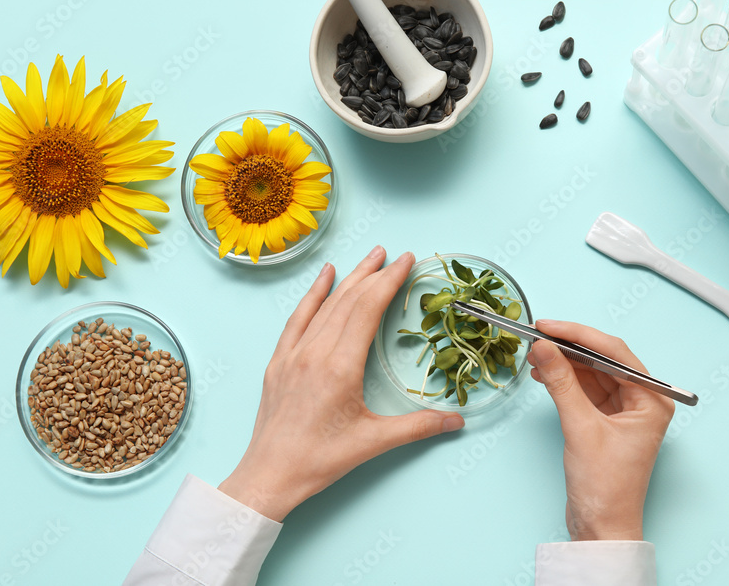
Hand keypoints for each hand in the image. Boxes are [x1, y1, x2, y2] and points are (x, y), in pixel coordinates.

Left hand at [218, 247, 464, 520]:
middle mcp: (314, 353)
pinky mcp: (278, 362)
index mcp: (339, 367)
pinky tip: (323, 277)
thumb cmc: (320, 460)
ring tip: (369, 257)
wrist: (270, 475)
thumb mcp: (374, 443)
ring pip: (324, 305)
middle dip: (374, 273)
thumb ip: (418, 427)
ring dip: (349, 278)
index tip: (406, 261)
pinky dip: (312, 294)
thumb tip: (457, 420)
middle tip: (394, 253)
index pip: (368, 309)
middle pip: (348, 301)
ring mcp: (293, 355)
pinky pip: (297, 318)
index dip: (389, 281)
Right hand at [527, 320, 674, 541]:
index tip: (548, 326)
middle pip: (603, 359)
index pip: (614, 352)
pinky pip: (584, 389)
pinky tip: (543, 373)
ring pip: (591, 372)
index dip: (579, 335)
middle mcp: (643, 400)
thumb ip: (561, 383)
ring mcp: (624, 411)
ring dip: (563, 362)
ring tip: (535, 354)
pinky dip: (564, 380)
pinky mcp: (606, 420)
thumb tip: (543, 347)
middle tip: (537, 336)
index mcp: (653, 399)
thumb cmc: (606, 486)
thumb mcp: (580, 428)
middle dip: (569, 347)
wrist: (601, 527)